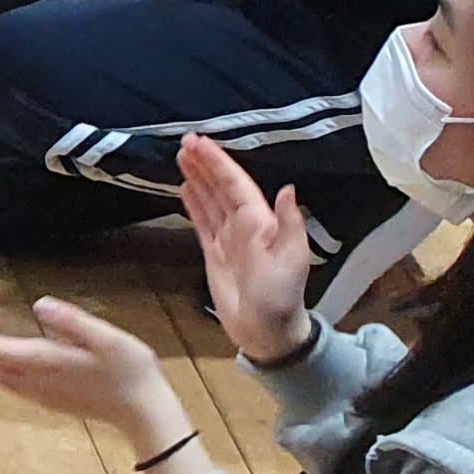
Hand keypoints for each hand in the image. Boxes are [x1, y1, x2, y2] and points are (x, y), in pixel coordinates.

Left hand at [0, 294, 193, 453]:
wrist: (142, 413)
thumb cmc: (130, 371)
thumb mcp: (106, 336)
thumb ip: (70, 320)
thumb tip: (39, 303)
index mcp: (42, 362)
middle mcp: (32, 382)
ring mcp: (38, 395)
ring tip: (0, 326)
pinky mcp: (47, 402)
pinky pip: (9, 384)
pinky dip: (2, 364)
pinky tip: (22, 351)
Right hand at [178, 134, 317, 364]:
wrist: (268, 331)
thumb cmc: (281, 298)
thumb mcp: (292, 261)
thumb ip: (290, 225)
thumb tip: (288, 190)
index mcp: (261, 223)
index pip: (235, 185)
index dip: (218, 163)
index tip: (199, 144)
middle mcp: (244, 225)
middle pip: (221, 187)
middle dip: (205, 163)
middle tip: (185, 141)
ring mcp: (228, 238)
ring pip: (210, 200)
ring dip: (197, 178)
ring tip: (181, 156)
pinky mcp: (215, 253)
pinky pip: (202, 222)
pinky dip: (194, 203)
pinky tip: (185, 188)